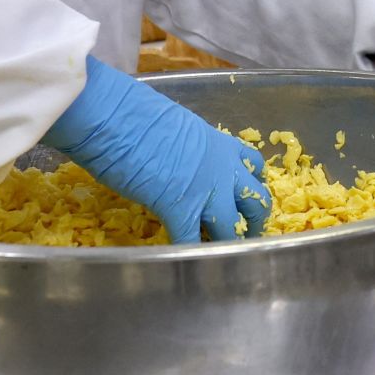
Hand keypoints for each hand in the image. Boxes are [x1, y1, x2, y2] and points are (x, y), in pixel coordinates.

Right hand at [44, 56, 271, 242]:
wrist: (118, 117)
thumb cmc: (137, 113)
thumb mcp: (176, 126)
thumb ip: (187, 146)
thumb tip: (179, 157)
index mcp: (220, 144)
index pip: (252, 166)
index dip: (252, 183)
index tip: (246, 197)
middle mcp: (222, 168)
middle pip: (256, 200)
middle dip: (253, 220)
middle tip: (245, 234)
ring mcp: (205, 191)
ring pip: (233, 226)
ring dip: (229, 242)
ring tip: (224, 255)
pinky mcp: (180, 210)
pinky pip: (192, 241)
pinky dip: (190, 254)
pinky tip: (185, 260)